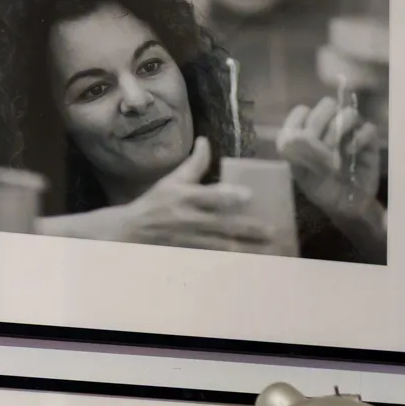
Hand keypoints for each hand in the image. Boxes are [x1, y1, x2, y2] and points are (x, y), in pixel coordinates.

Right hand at [121, 137, 271, 250]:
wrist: (132, 231)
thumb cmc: (156, 203)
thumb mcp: (173, 181)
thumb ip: (194, 164)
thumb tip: (205, 141)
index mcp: (185, 197)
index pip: (209, 196)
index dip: (229, 195)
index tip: (249, 195)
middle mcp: (188, 219)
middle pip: (222, 226)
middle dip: (248, 230)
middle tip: (272, 231)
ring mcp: (190, 240)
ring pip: (222, 247)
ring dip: (245, 250)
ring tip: (268, 251)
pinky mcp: (190, 255)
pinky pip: (214, 260)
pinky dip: (231, 263)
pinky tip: (249, 265)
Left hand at [276, 99, 381, 225]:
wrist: (346, 208)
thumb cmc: (322, 190)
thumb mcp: (303, 174)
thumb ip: (298, 153)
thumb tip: (299, 136)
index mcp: (309, 131)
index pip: (302, 111)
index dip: (303, 124)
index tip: (303, 143)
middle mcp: (330, 127)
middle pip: (327, 105)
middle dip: (321, 125)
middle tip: (321, 148)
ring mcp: (351, 133)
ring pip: (348, 113)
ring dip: (338, 131)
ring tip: (335, 153)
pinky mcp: (369, 142)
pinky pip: (367, 129)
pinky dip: (358, 139)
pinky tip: (350, 153)